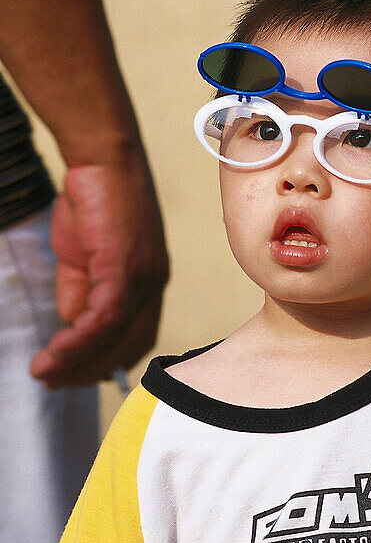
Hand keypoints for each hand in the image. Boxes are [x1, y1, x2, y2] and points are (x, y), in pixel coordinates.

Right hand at [29, 158, 167, 386]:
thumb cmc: (93, 202)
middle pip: (129, 342)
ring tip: (44, 372)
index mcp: (149, 283)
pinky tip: (55, 350)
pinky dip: (81, 337)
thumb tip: (72, 326)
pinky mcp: (125, 265)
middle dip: (89, 369)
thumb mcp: (83, 257)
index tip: (72, 375)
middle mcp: (154, 284)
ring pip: (116, 333)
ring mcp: (144, 275)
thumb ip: (80, 292)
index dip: (106, 360)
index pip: (135, 335)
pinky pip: (107, 314)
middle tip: (52, 382)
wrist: (102, 159)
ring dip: (78, 359)